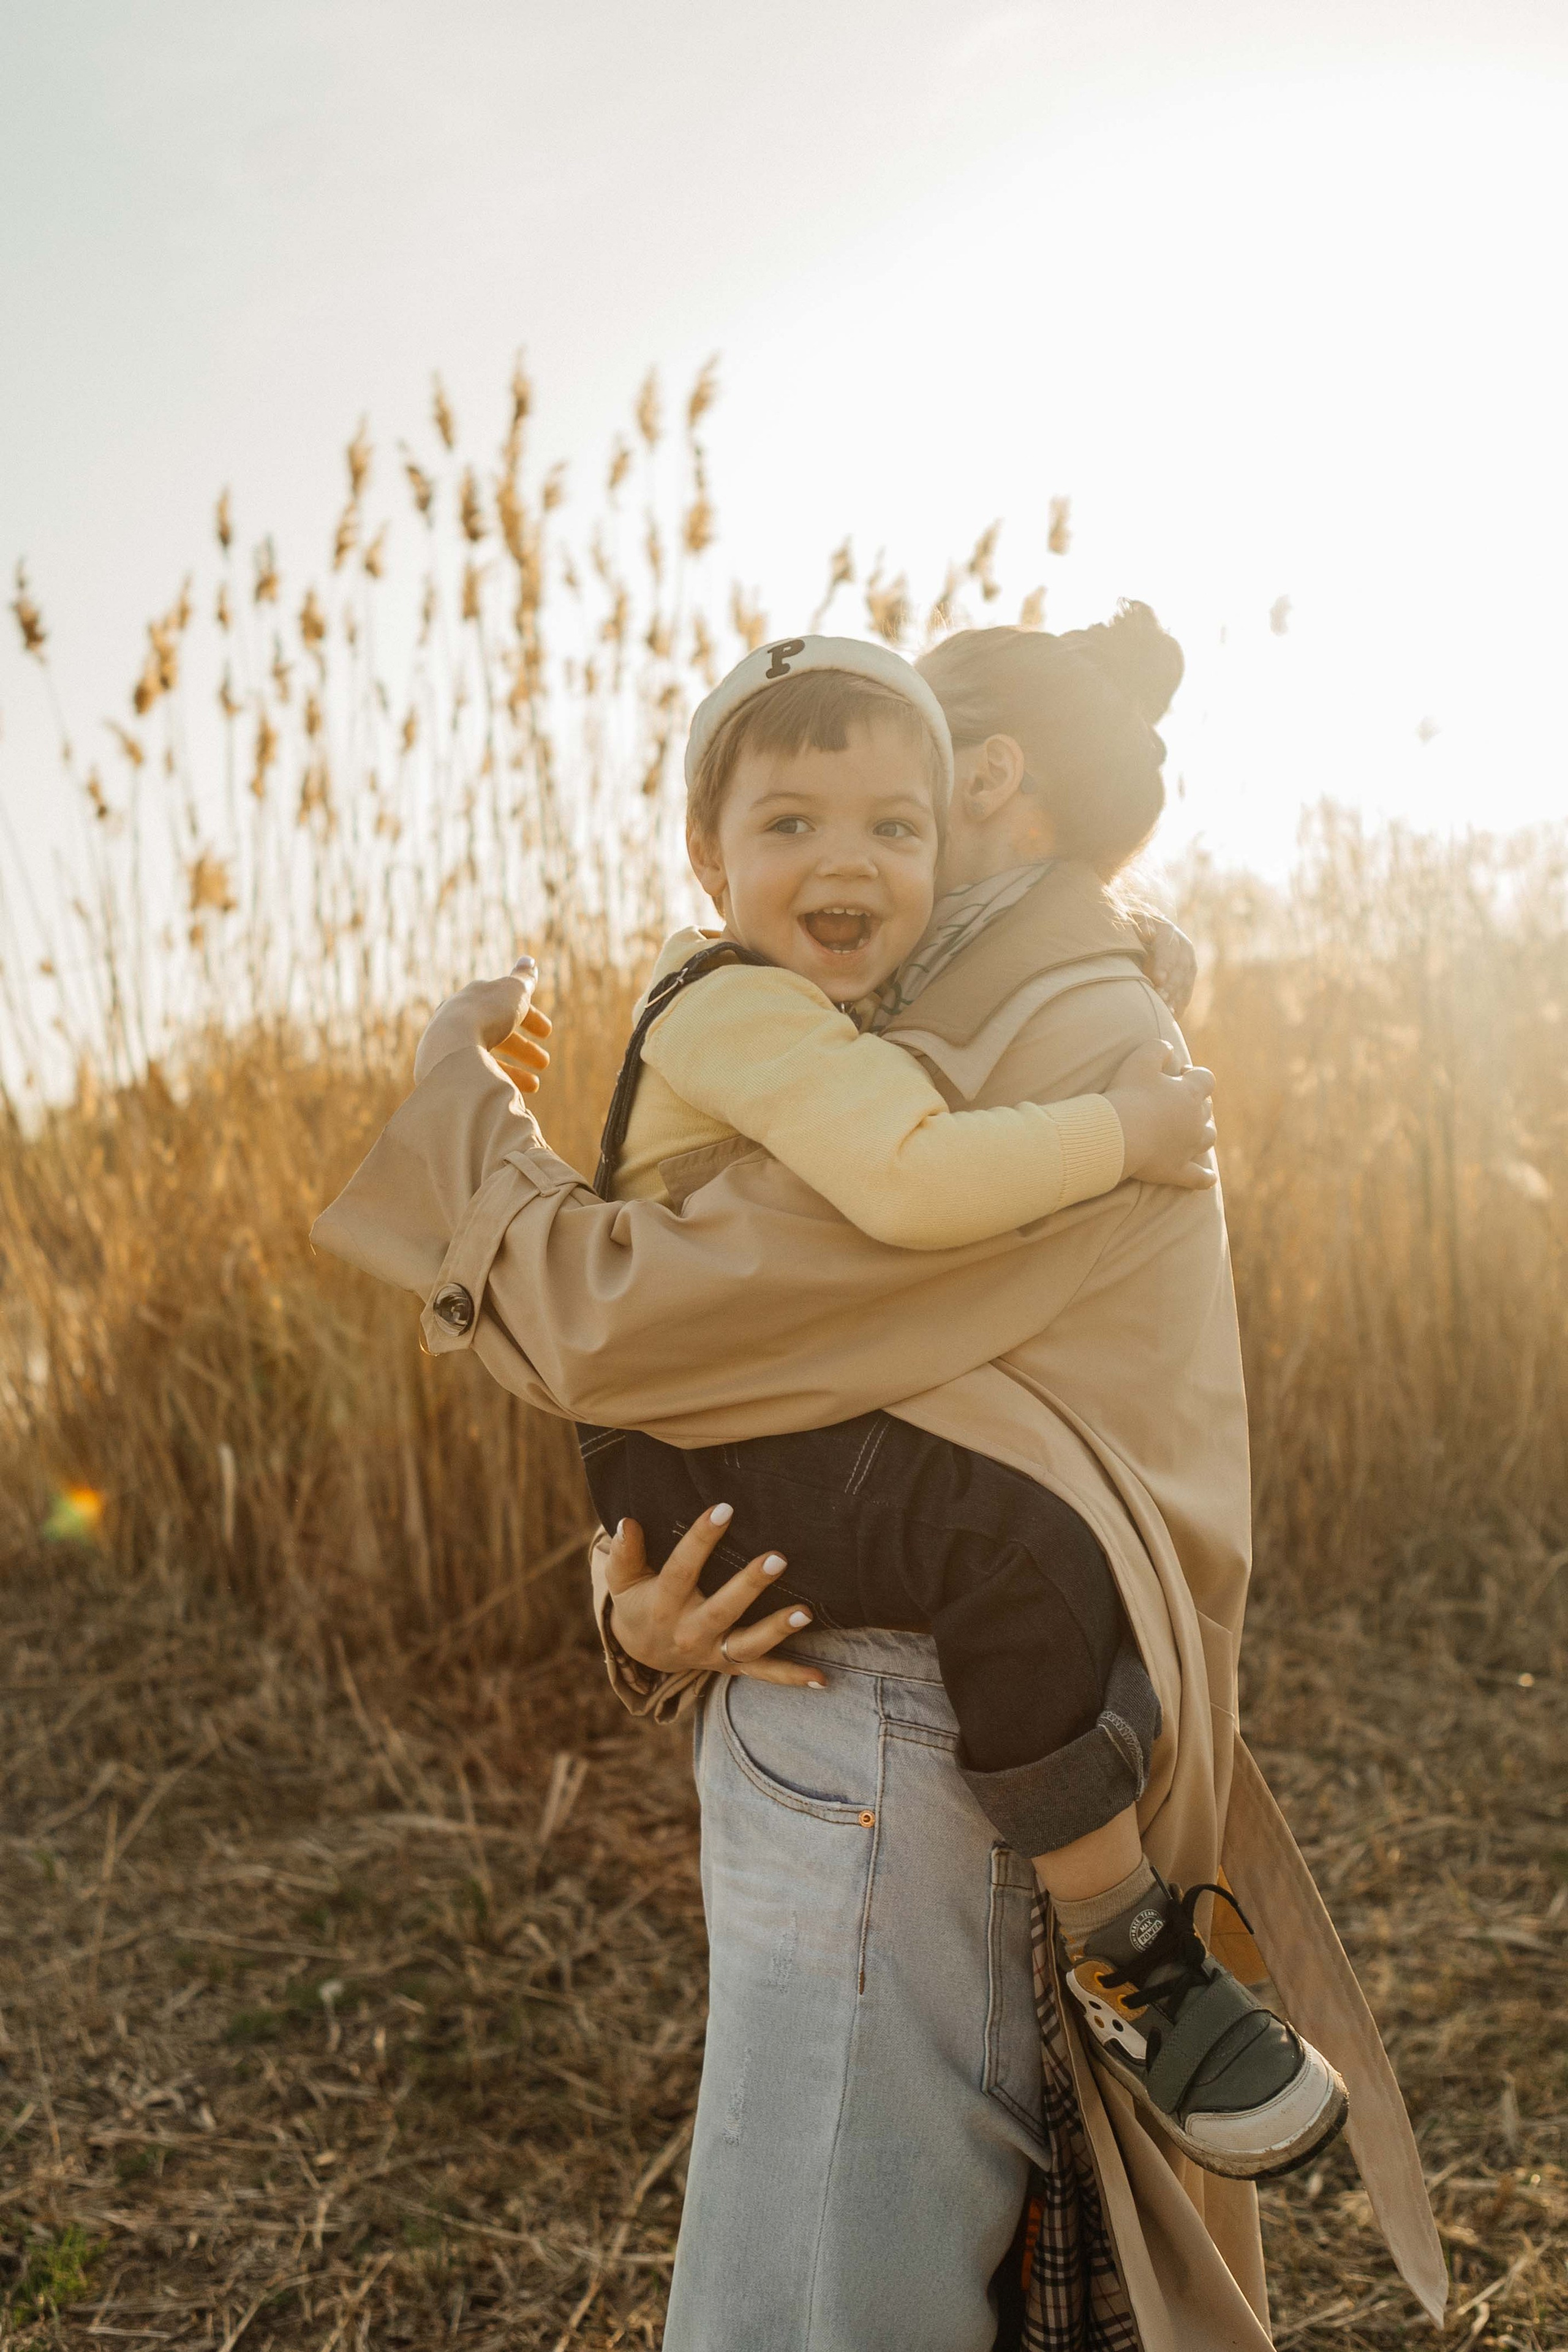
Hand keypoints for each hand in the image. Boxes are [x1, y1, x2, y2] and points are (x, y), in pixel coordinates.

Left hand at [413, 955, 552, 1088]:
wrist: (452, 1048)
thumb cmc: (485, 1015)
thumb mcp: (512, 992)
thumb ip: (523, 979)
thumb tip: (530, 961)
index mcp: (472, 998)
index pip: (504, 1005)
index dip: (529, 1017)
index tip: (548, 1032)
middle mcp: (456, 1021)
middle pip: (497, 1034)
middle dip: (523, 1048)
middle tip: (544, 1062)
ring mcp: (449, 1047)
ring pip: (487, 1058)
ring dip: (514, 1070)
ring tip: (535, 1086)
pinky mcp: (445, 1073)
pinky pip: (476, 1076)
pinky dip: (497, 1081)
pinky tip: (512, 1092)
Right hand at [603, 1510, 827, 1689]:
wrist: (640, 1652)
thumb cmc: (637, 1600)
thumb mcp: (622, 1579)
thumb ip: (625, 1553)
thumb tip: (627, 1522)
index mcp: (664, 1603)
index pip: (682, 1568)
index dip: (701, 1539)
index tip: (724, 1509)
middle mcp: (689, 1631)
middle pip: (722, 1609)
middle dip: (750, 1586)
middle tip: (777, 1558)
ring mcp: (713, 1652)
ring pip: (747, 1645)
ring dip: (777, 1630)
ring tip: (805, 1612)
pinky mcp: (730, 1664)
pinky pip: (762, 1673)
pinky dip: (791, 1677)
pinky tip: (822, 1679)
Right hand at [1106, 1038, 1217, 1190]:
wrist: (1118, 1134)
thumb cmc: (1128, 1094)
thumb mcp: (1141, 1058)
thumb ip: (1159, 1048)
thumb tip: (1170, 1049)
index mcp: (1190, 1093)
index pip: (1206, 1079)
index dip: (1195, 1075)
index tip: (1179, 1075)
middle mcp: (1196, 1121)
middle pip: (1207, 1109)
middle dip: (1197, 1102)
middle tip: (1174, 1101)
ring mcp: (1189, 1147)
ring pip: (1208, 1138)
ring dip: (1203, 1132)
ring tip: (1190, 1131)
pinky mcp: (1178, 1170)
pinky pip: (1198, 1177)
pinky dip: (1205, 1177)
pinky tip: (1210, 1178)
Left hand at [1138, 914, 1198, 1017]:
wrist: (1143, 932)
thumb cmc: (1130, 929)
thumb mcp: (1130, 923)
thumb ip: (1139, 927)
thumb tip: (1147, 931)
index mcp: (1167, 931)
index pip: (1168, 948)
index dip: (1164, 964)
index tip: (1157, 979)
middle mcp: (1182, 945)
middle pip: (1180, 967)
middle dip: (1171, 984)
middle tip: (1160, 999)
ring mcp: (1188, 961)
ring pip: (1186, 981)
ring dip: (1177, 997)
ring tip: (1167, 1012)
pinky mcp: (1188, 976)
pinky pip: (1187, 991)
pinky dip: (1180, 1004)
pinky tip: (1172, 1016)